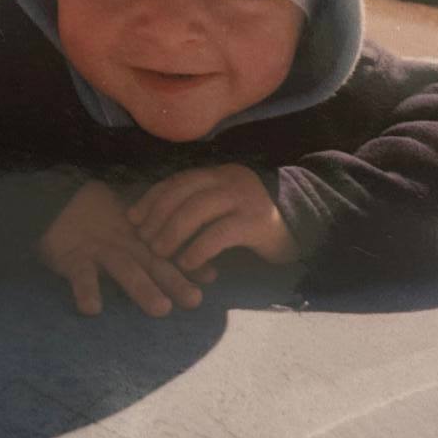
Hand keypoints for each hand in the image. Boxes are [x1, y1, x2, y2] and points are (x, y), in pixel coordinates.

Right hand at [37, 181, 209, 316]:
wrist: (55, 201)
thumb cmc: (101, 225)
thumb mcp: (134, 237)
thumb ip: (168, 256)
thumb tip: (212, 275)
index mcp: (141, 242)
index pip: (170, 255)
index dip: (190, 265)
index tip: (211, 279)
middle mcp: (126, 247)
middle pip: (154, 264)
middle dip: (174, 281)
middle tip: (195, 299)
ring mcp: (100, 251)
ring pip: (125, 269)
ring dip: (143, 288)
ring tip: (161, 308)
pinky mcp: (73, 257)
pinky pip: (80, 276)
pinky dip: (86, 290)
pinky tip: (92, 309)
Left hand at [128, 164, 300, 271]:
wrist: (305, 224)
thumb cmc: (255, 220)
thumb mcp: (224, 207)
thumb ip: (198, 208)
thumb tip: (155, 224)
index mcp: (218, 174)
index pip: (177, 181)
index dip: (152, 198)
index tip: (132, 218)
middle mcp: (229, 180)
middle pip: (183, 193)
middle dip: (158, 216)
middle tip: (144, 240)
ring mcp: (244, 199)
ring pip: (198, 209)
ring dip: (173, 232)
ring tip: (160, 253)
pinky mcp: (256, 221)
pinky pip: (220, 233)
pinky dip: (198, 249)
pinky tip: (187, 263)